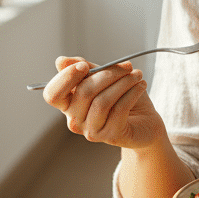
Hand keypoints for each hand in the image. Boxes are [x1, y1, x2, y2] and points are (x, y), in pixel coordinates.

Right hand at [43, 57, 162, 149]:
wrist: (145, 121)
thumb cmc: (122, 97)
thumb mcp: (104, 77)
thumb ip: (84, 68)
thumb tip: (60, 61)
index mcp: (69, 104)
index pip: (53, 95)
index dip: (65, 78)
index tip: (85, 66)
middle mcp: (75, 120)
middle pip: (83, 93)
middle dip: (107, 74)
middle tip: (127, 66)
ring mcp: (91, 131)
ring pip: (102, 101)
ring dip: (123, 83)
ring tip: (137, 75)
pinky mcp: (111, 136)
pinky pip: (119, 110)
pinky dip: (132, 93)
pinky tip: (141, 85)